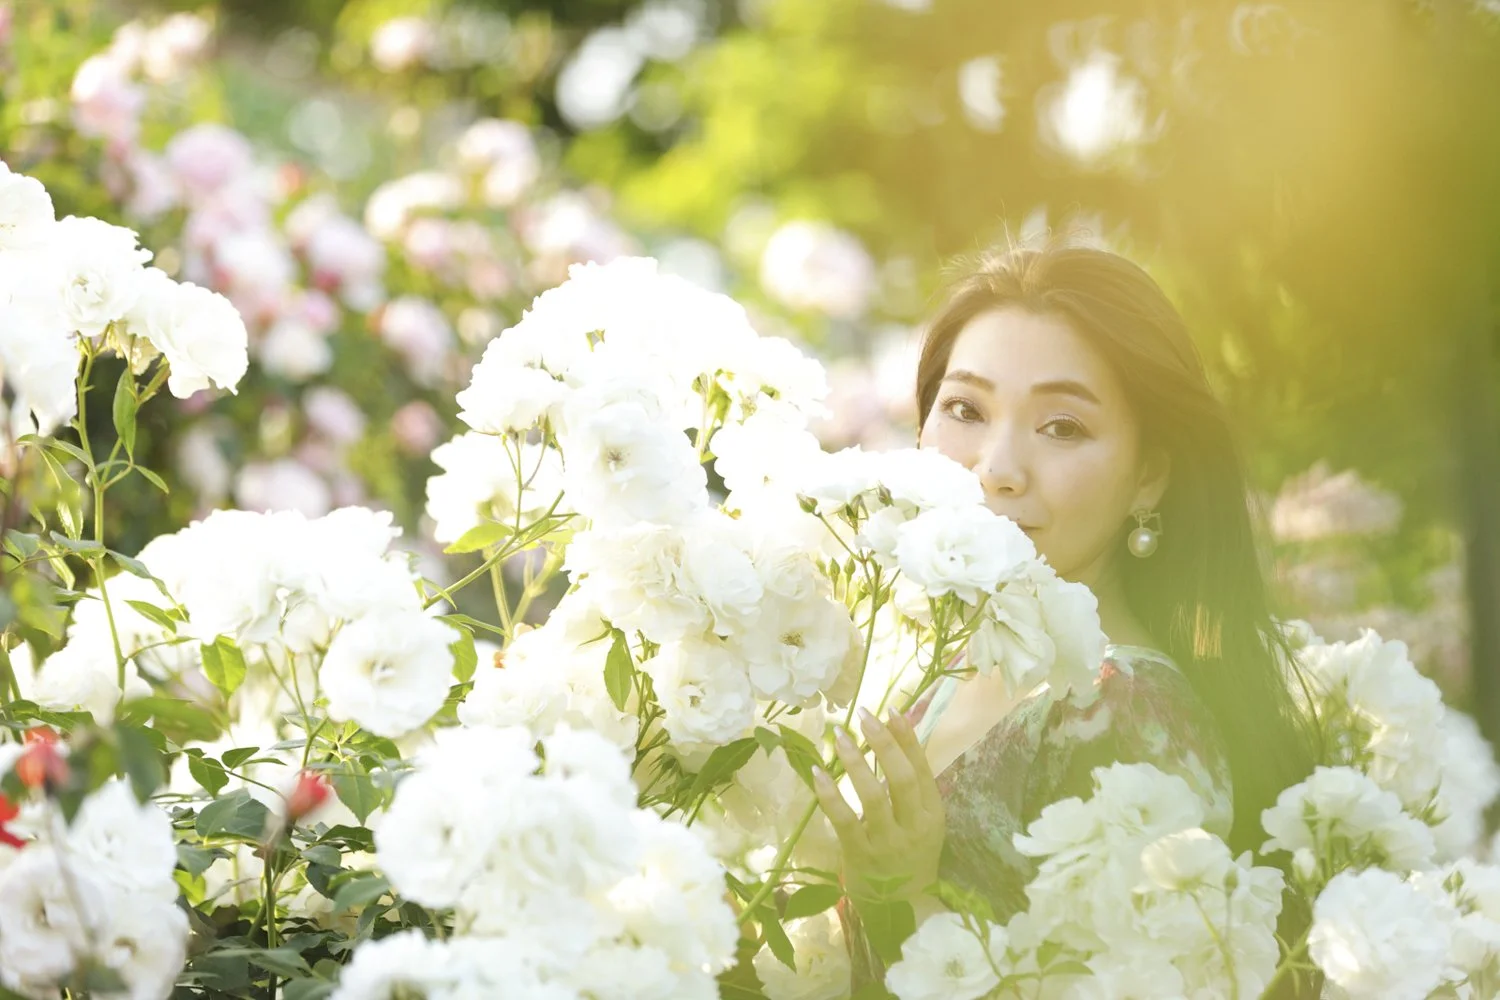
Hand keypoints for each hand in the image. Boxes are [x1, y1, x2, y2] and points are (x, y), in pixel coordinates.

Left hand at [812, 706, 945, 906]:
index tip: (891, 709)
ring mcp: (886, 842)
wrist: (901, 908)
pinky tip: (818, 772)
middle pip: (901, 778)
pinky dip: (830, 794)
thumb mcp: (923, 821)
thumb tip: (901, 733)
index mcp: (932, 813)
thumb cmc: (910, 855)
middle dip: (883, 743)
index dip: (907, 738)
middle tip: (864, 715)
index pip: (921, 768)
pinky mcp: (860, 854)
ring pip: (873, 796)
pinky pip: (844, 820)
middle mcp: (913, 826)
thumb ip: (913, 785)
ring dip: (856, 762)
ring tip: (842, 735)